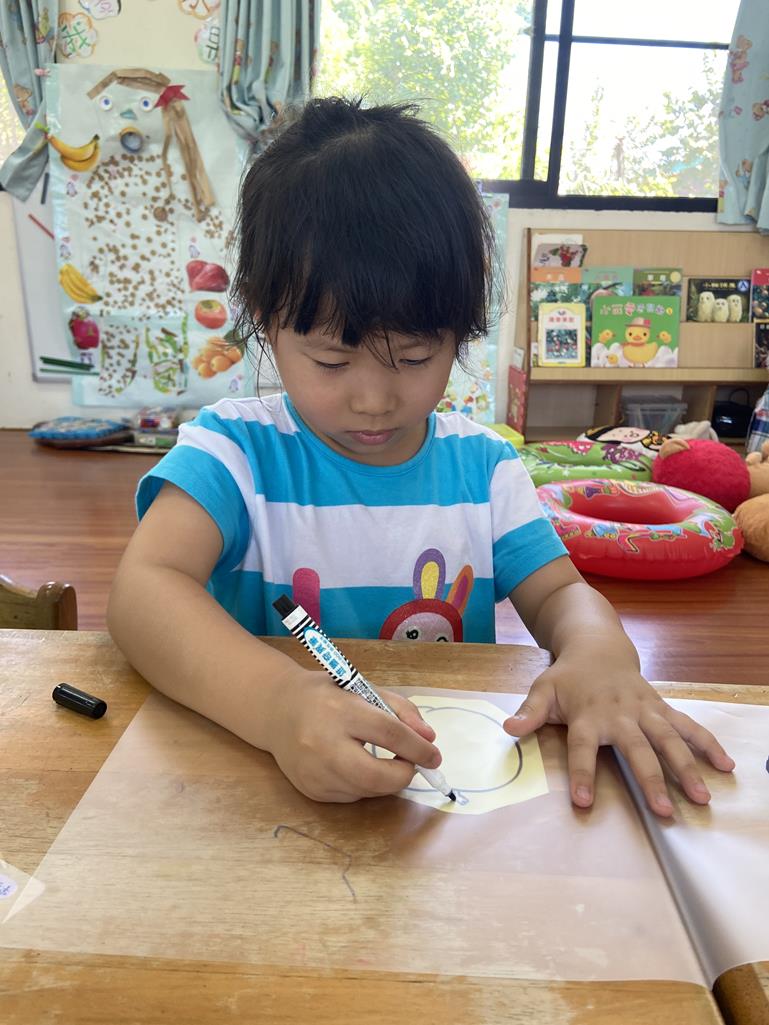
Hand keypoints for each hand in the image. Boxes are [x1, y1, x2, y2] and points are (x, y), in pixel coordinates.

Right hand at [265, 666, 440, 801]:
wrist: (277, 710)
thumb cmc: (327, 695)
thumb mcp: (364, 688)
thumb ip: (400, 710)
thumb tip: (429, 739)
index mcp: (340, 710)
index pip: (390, 734)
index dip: (419, 748)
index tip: (435, 756)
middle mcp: (323, 744)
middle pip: (376, 777)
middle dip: (404, 775)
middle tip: (412, 765)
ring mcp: (313, 772)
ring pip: (366, 791)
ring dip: (386, 781)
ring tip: (384, 761)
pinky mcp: (310, 790)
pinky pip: (350, 797)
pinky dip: (364, 786)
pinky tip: (357, 766)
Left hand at [503, 650, 734, 816]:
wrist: (598, 647)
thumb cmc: (568, 677)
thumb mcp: (543, 689)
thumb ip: (529, 712)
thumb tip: (508, 727)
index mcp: (587, 715)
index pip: (582, 747)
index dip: (582, 773)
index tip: (583, 802)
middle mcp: (620, 715)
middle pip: (637, 749)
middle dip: (650, 781)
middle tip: (663, 812)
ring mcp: (645, 711)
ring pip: (670, 740)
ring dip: (687, 768)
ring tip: (701, 797)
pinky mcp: (662, 709)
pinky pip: (688, 727)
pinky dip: (708, 744)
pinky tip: (727, 766)